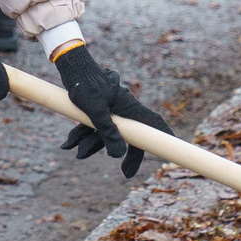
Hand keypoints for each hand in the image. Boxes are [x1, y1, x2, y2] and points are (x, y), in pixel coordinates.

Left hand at [54, 44, 172, 179]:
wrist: (72, 66)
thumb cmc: (86, 85)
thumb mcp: (95, 111)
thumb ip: (107, 133)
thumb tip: (117, 155)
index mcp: (128, 108)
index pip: (151, 124)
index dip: (164, 136)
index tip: (173, 146)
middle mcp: (123, 109)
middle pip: (128, 135)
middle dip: (122, 152)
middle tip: (126, 173)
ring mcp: (111, 110)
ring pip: (106, 132)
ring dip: (90, 144)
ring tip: (71, 148)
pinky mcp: (99, 109)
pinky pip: (95, 127)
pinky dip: (82, 135)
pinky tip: (68, 143)